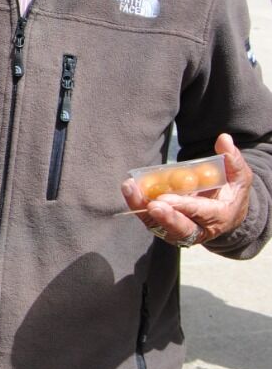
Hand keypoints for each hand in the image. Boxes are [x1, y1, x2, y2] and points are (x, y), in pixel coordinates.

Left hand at [121, 133, 252, 247]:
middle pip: (180, 228)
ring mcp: (180, 230)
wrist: (225, 213)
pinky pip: (150, 219)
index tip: (167, 199)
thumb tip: (223, 139)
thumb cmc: (231, 191)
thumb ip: (232, 160)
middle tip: (152, 205)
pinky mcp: (166, 226)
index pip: (201, 213)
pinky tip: (129, 188)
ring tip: (130, 190)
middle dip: (165, 217)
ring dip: (142, 209)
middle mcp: (199, 229)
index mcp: (219, 217)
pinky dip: (138, 205)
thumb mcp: (238, 176)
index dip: (184, 207)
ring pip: (160, 225)